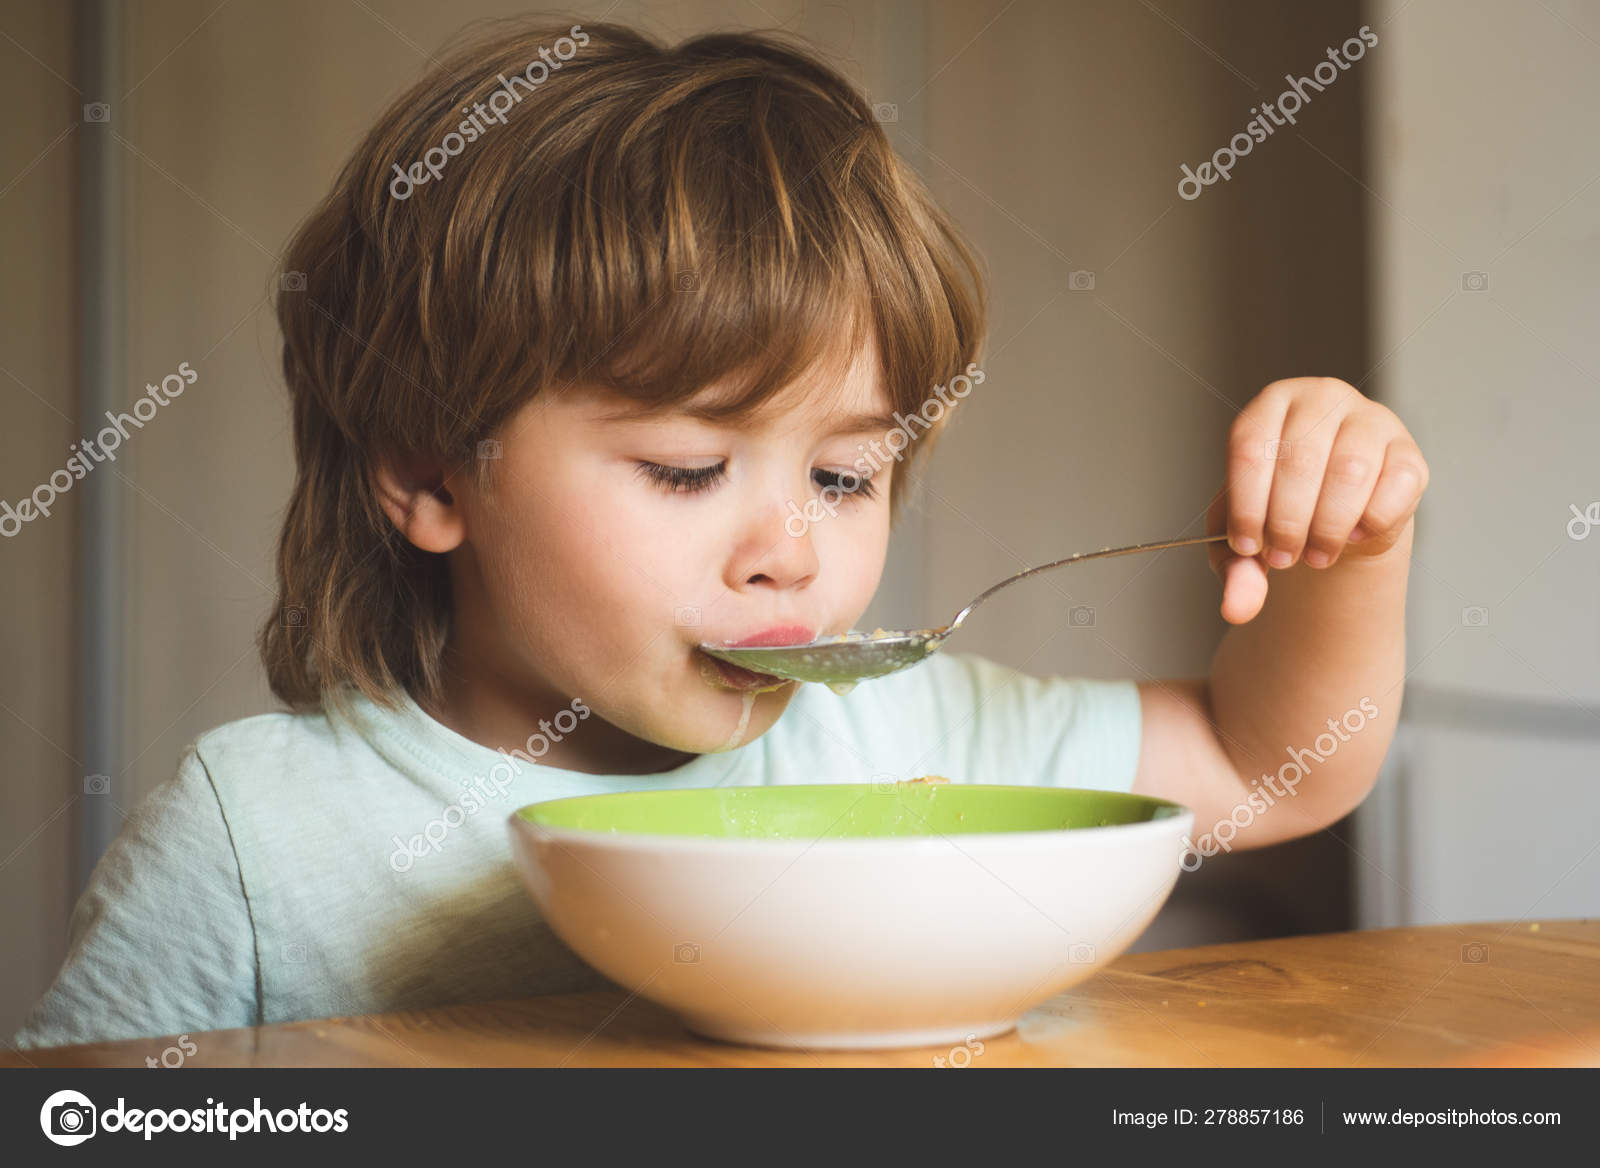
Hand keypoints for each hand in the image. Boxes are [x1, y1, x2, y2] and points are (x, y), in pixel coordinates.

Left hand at [1206, 377, 1428, 623]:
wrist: (1333, 516)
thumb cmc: (1278, 510)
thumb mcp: (1243, 535)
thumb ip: (1234, 567)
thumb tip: (1237, 608)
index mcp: (1270, 405)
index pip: (1251, 447)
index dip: (1248, 505)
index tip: (1248, 546)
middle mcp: (1322, 399)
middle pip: (1300, 460)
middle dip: (1287, 522)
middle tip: (1283, 558)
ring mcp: (1371, 419)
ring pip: (1350, 471)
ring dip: (1328, 527)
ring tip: (1314, 555)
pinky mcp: (1408, 452)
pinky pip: (1396, 487)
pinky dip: (1370, 522)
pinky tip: (1353, 536)